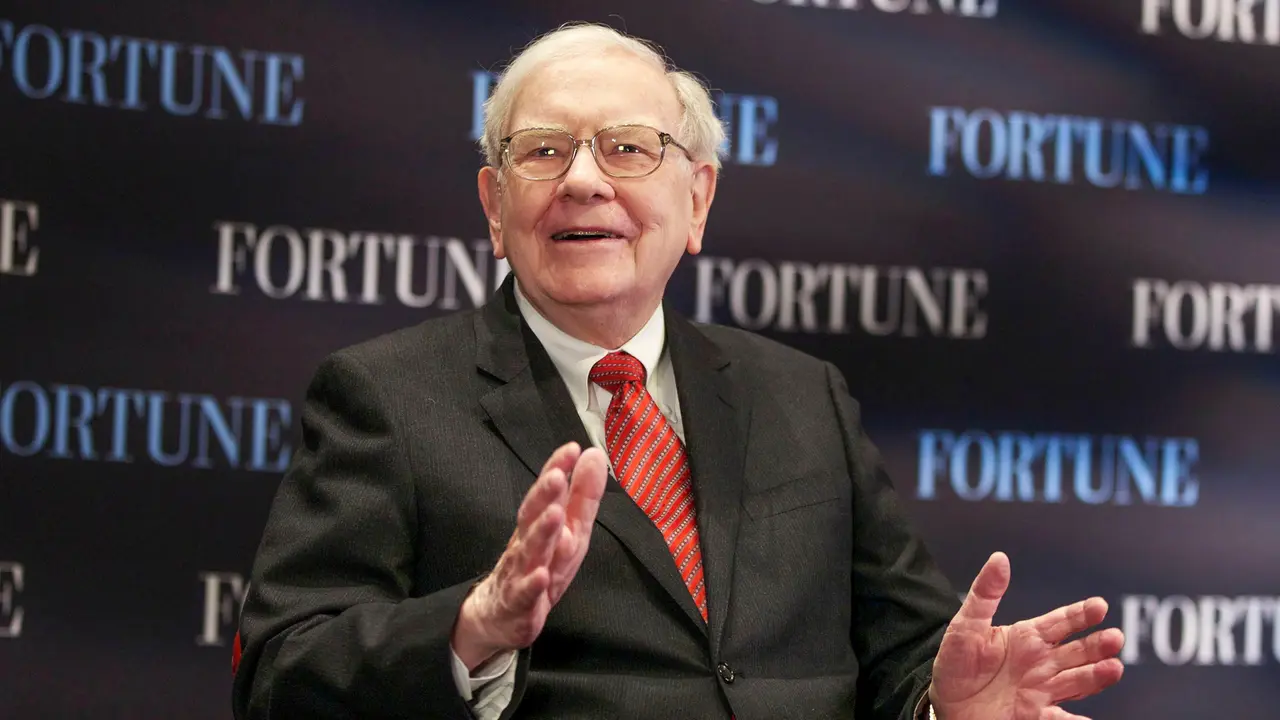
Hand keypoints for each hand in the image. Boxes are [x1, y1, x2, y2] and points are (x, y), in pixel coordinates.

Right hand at [451, 442, 607, 669]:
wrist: (498, 616)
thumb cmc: (538, 566)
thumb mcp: (568, 531)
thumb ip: (582, 495)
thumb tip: (595, 454)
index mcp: (539, 525)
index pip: (546, 493)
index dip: (556, 469)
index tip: (571, 448)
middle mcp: (526, 544)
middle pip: (533, 517)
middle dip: (545, 496)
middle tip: (557, 476)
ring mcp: (519, 574)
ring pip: (530, 552)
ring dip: (541, 533)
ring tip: (554, 515)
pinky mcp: (518, 606)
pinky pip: (524, 595)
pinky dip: (532, 586)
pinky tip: (541, 575)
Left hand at [929, 552, 1124, 719]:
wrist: (946, 702)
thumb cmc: (957, 662)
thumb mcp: (966, 625)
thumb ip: (985, 594)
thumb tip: (999, 558)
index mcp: (1028, 638)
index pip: (1062, 622)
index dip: (1081, 614)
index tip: (1100, 606)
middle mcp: (1042, 663)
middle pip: (1078, 652)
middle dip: (1097, 645)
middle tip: (1114, 638)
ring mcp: (1042, 691)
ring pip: (1077, 681)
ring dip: (1096, 676)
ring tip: (1113, 668)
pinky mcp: (1035, 716)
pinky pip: (1061, 719)